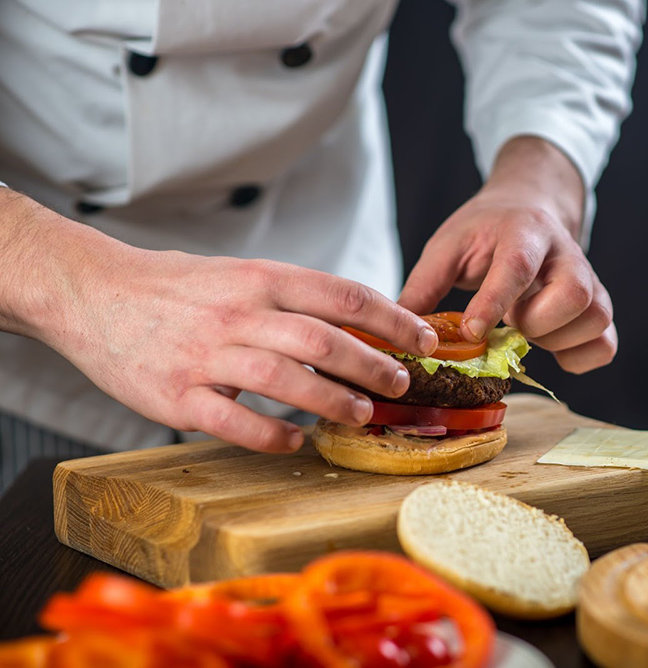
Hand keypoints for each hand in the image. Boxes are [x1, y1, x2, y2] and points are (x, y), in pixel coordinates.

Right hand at [1, 191, 438, 452]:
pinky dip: (271, 435)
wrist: (90, 292)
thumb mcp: (238, 272)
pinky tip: (296, 441)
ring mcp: (206, 355)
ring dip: (333, 401)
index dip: (390, 319)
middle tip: (403, 384)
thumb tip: (355, 318)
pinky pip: (233, 421)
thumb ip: (291, 295)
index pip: (341, 295)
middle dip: (374, 365)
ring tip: (363, 415)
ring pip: (285, 379)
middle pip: (323, 340)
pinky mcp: (176, 394)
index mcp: (260, 278)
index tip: (422, 338)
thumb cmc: (175, 286)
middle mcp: (239, 314)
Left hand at [398, 137, 616, 373]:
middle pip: (573, 295)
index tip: (473, 332)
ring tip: (528, 330)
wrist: (532, 207)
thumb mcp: (448, 245)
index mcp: (524, 233)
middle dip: (536, 323)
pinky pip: (606, 344)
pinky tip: (551, 347)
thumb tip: (393, 331)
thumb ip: (423, 286)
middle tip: (511, 323)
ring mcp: (591, 281)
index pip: (517, 267)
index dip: (495, 303)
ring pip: (596, 319)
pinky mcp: (599, 307)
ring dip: (557, 341)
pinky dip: (580, 357)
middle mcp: (566, 255)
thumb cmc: (486, 230)